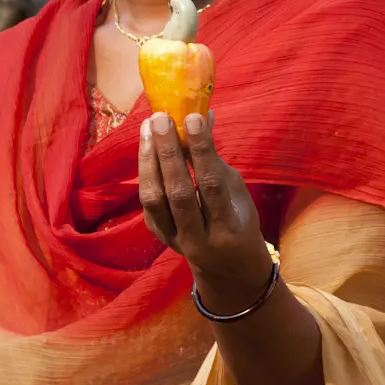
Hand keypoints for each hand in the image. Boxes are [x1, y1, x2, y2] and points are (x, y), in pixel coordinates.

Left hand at [139, 110, 270, 294]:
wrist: (227, 268)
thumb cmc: (238, 220)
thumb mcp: (236, 192)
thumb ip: (215, 159)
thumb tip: (201, 116)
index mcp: (227, 229)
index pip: (211, 186)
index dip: (201, 151)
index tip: (193, 118)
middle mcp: (198, 239)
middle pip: (178, 193)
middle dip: (168, 152)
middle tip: (161, 118)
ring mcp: (174, 240)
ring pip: (154, 199)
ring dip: (149, 160)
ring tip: (148, 128)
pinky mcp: (158, 236)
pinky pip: (148, 202)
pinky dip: (147, 172)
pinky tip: (147, 147)